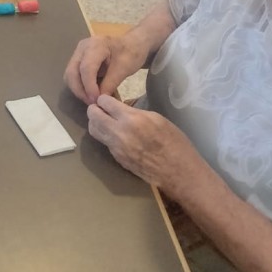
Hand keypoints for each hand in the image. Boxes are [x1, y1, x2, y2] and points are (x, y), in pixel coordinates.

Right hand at [64, 33, 149, 104]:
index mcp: (96, 45)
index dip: (89, 86)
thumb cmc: (131, 53)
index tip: (96, 100)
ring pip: (69, 75)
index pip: (86, 68)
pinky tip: (89, 93)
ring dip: (78, 90)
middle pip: (72, 72)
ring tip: (91, 100)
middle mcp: (82, 47)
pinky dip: (79, 86)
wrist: (133, 44)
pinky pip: (73, 75)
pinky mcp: (78, 59)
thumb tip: (98, 100)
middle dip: (80, 90)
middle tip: (92, 103)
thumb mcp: (124, 69)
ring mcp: (78, 52)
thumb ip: (110, 84)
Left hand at [86, 95, 201, 192]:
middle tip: (101, 108)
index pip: (104, 102)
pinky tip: (116, 135)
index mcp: (132, 119)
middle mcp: (119, 133)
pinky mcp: (117, 159)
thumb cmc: (175, 143)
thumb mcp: (158, 119)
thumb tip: (121, 110)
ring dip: (96, 123)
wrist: (178, 172)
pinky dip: (105, 136)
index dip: (104, 99)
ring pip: (94, 130)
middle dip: (95, 109)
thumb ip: (136, 113)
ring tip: (105, 121)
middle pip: (92, 115)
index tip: (107, 100)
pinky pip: (104, 143)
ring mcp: (116, 148)